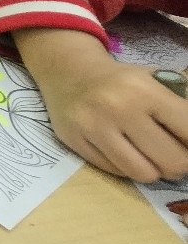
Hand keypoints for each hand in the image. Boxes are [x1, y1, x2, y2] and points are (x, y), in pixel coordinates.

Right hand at [15, 27, 187, 182]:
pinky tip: (124, 152)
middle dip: (180, 163)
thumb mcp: (157, 80)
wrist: (67, 70)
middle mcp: (118, 108)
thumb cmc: (121, 79)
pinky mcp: (74, 140)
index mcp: (145, 90)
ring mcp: (93, 126)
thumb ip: (183, 104)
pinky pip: (115, 171)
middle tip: (174, 155)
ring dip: (153, 170)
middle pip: (172, 161)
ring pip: (143, 173)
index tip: (187, 143)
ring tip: (151, 158)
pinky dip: (126, 167)